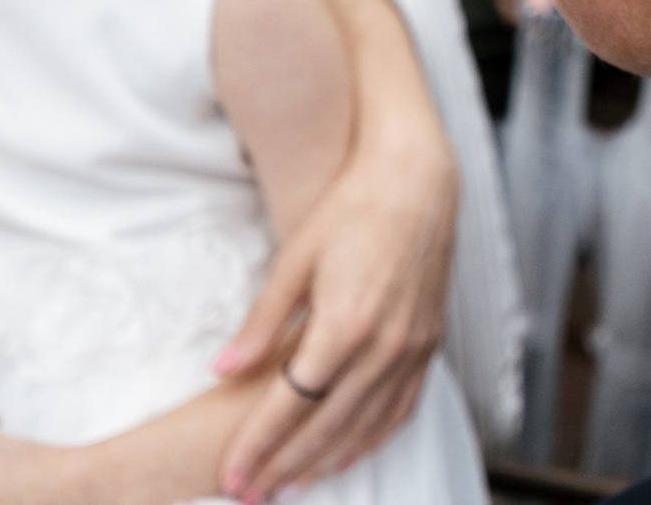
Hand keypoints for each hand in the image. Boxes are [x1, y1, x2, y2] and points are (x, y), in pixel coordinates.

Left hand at [210, 137, 455, 499]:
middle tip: (251, 494)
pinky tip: (348, 453)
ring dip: (325, 460)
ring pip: (366, 426)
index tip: (231, 474)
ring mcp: (412, 348)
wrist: (416, 178)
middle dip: (284, 465)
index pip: (291, 404)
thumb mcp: (295, 259)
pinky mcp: (429, 343)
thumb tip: (221, 371)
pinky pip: (402, 407)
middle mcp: (384, 345)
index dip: (258, 444)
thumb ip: (261, 323)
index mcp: (345, 324)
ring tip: (290, 484)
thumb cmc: (351, 208)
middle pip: (326, 426)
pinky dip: (372, 437)